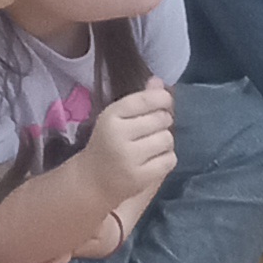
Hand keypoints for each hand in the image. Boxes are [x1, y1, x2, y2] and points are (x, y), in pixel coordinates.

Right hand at [80, 80, 176, 204]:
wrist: (93, 181)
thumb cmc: (109, 144)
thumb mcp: (117, 118)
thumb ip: (139, 100)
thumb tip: (159, 81)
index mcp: (111, 116)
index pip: (146, 99)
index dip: (162, 98)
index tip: (163, 102)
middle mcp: (118, 135)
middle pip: (161, 119)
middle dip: (163, 122)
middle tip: (152, 130)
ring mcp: (129, 157)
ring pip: (167, 139)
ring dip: (165, 141)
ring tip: (152, 146)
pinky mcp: (140, 177)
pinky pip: (169, 159)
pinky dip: (166, 159)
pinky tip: (153, 160)